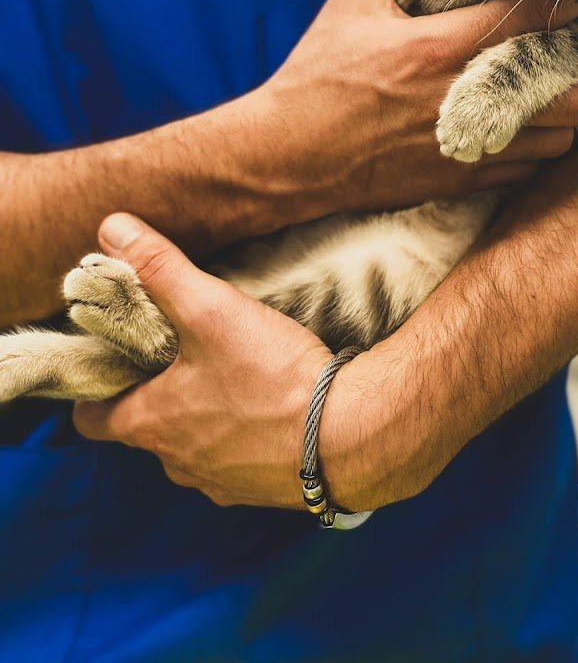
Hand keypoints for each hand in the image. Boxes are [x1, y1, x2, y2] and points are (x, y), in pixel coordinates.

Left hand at [73, 214, 333, 508]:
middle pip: (145, 429)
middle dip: (157, 393)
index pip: (90, 419)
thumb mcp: (210, 309)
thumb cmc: (272, 377)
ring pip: (192, 447)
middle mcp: (177, 463)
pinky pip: (238, 462)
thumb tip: (110, 228)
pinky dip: (245, 437)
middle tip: (179, 352)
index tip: (115, 358)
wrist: (348, 435)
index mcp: (150, 424)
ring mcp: (220, 482)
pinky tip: (270, 407)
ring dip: (203, 417)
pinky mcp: (262, 489)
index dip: (96, 388)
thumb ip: (160, 268)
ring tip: (231, 375)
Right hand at [241, 0, 577, 222]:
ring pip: (560, 136)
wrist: (289, 156)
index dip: (576, 3)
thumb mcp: (352, 4)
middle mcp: (466, 98)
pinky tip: (549, 127)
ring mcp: (469, 146)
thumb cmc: (317, 78)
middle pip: (572, 90)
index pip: (534, 20)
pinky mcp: (460, 181)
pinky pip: (529, 169)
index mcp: (442, 48)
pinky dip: (549, 146)